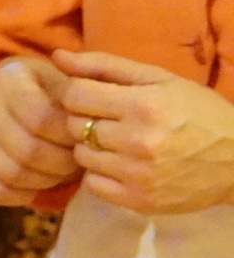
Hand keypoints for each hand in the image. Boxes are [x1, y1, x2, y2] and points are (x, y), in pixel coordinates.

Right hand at [0, 55, 79, 205]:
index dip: (68, 136)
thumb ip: (82, 91)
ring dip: (46, 180)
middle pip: (27, 150)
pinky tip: (38, 186)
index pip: (41, 118)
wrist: (7, 95)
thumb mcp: (65, 78)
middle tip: (78, 160)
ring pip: (13, 174)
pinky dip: (22, 195)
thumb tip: (90, 114)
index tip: (86, 138)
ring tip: (62, 171)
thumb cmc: (48, 87)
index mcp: (8, 79)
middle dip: (62, 162)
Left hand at [54, 49, 233, 216]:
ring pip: (80, 156)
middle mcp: (137, 141)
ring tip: (118, 141)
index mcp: (144, 105)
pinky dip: (101, 173)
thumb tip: (58, 57)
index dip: (78, 94)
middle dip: (85, 119)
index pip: (75, 96)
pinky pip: (91, 184)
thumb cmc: (198, 111)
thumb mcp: (161, 79)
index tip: (93, 97)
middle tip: (109, 120)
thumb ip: (106, 66)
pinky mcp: (136, 200)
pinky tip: (122, 164)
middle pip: (75, 127)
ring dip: (92, 147)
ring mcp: (136, 174)